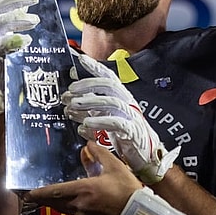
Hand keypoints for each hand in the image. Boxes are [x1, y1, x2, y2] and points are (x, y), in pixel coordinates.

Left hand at [21, 143, 141, 214]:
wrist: (140, 214)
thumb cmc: (128, 190)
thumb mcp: (115, 167)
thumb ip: (100, 154)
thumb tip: (88, 144)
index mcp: (83, 190)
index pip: (53, 191)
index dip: (37, 192)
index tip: (25, 192)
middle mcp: (79, 205)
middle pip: (53, 202)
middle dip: (41, 198)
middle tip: (29, 194)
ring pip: (62, 208)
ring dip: (53, 202)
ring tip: (46, 196)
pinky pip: (73, 212)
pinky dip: (66, 206)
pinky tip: (70, 201)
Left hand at [62, 52, 179, 183]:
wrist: (146, 155)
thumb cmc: (125, 136)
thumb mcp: (107, 117)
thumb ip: (91, 109)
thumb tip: (69, 101)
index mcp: (122, 97)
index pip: (109, 77)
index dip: (95, 67)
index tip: (80, 59)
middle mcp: (128, 102)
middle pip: (109, 85)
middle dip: (88, 85)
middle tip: (70, 91)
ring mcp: (132, 116)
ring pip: (112, 102)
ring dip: (90, 103)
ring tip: (72, 107)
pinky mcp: (132, 131)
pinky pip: (116, 123)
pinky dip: (99, 122)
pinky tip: (85, 125)